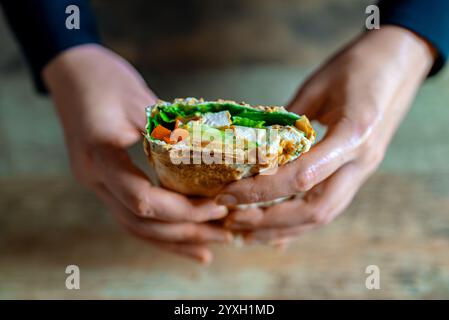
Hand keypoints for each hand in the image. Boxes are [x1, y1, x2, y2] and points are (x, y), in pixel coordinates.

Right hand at [43, 44, 230, 262]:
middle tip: (224, 233)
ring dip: (174, 239)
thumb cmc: (104, 78)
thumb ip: (171, 131)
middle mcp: (94, 178)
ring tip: (210, 245)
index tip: (217, 207)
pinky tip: (182, 238)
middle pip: (140, 223)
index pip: (142, 199)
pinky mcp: (104, 182)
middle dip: (185, 232)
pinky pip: (131, 215)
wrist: (71, 71)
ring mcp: (96, 183)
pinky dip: (159, 230)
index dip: (182, 210)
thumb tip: (215, 157)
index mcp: (100, 155)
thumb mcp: (140, 99)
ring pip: (135, 226)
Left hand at [217, 26, 435, 244]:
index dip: (261, 190)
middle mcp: (361, 162)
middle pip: (315, 210)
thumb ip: (288, 120)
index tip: (227, 194)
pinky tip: (272, 231)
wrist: (402, 61)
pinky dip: (297, 224)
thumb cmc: (359, 65)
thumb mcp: (318, 85)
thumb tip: (253, 147)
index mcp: (353, 134)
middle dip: (269, 220)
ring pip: (322, 216)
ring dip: (281, 229)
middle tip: (231, 218)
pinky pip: (328, 208)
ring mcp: (362, 172)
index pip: (303, 176)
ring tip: (244, 231)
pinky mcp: (357, 174)